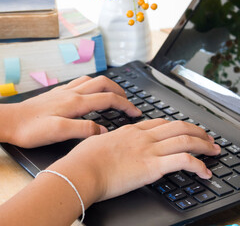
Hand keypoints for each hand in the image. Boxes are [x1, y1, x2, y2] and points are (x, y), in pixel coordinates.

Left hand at [6, 75, 141, 147]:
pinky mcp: (56, 93)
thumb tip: (103, 129)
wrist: (9, 121)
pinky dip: (91, 85)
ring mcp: (63, 91)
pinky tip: (88, 92)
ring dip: (106, 86)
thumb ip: (83, 129)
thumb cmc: (30, 129)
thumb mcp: (58, 132)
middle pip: (103, 84)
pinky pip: (79, 82)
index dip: (125, 105)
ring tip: (113, 95)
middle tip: (128, 102)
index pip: (108, 99)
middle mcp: (71, 93)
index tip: (135, 113)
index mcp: (75, 103)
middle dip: (119, 91)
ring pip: (91, 80)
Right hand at [58, 119, 219, 203]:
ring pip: (185, 140)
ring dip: (204, 144)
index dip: (175, 126)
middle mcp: (142, 137)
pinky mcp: (152, 167)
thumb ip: (108, 139)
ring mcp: (148, 150)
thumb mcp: (96, 142)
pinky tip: (204, 171)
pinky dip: (198, 165)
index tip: (183, 130)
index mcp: (129, 131)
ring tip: (213, 150)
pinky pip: (183, 161)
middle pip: (177, 127)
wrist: (81, 171)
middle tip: (206, 137)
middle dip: (197, 131)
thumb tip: (107, 140)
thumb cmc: (84, 159)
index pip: (159, 123)